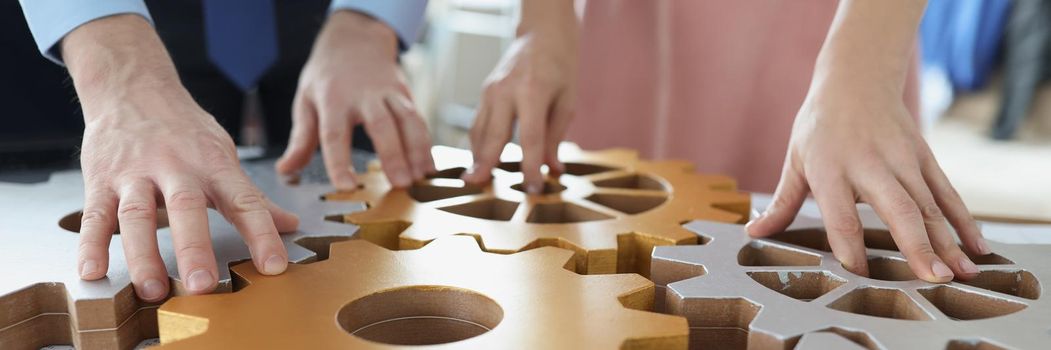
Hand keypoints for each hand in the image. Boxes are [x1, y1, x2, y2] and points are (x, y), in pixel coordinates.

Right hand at [64, 15, 297, 301]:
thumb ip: (252, 196)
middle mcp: (176, 167)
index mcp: (214, 164)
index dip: (262, 234)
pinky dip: (91, 244)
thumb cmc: (185, 129)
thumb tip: (291, 224)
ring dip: (144, 255)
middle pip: (186, 208)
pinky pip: (95, 215)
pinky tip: (92, 272)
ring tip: (152, 290)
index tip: (274, 266)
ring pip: (137, 215)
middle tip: (202, 285)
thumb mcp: (223, 155)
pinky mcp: (100, 179)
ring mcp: (135, 173)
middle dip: (194, 248)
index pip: (244, 201)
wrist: (132, 85)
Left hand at [277, 10, 433, 189]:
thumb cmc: (328, 75)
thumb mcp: (305, 100)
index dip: (339, 161)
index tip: (346, 185)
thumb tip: (285, 170)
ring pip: (407, 120)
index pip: (334, 133)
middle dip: (392, 155)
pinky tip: (429, 168)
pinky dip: (426, 144)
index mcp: (332, 98)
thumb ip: (300, 139)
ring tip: (419, 178)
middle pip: (380, 125)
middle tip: (399, 183)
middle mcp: (363, 94)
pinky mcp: (406, 94)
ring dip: (416, 150)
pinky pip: (419, 120)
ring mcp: (389, 93)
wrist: (356, 39)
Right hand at [462, 1, 577, 192]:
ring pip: (479, 131)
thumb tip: (552, 170)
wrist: (542, 35)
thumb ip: (556, 137)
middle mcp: (506, 91)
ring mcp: (490, 91)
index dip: (530, 167)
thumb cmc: (560, 69)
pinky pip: (477, 123)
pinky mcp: (483, 93)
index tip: (533, 189)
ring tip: (474, 180)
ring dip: (476, 156)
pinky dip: (477, 144)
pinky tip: (479, 161)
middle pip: (493, 135)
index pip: (530, 138)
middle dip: (485, 163)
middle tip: (475, 186)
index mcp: (533, 92)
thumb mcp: (566, 102)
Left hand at [745, 81, 988, 282]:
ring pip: (929, 205)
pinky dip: (963, 220)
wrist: (856, 78)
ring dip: (946, 241)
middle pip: (897, 209)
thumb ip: (781, 203)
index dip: (851, 249)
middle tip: (931, 280)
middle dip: (916, 246)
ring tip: (960, 276)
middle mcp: (870, 164)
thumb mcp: (795, 160)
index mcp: (830, 169)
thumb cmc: (819, 126)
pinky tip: (975, 248)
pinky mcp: (924, 155)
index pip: (842, 216)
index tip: (860, 277)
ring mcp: (902, 159)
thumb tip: (754, 232)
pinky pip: (947, 192)